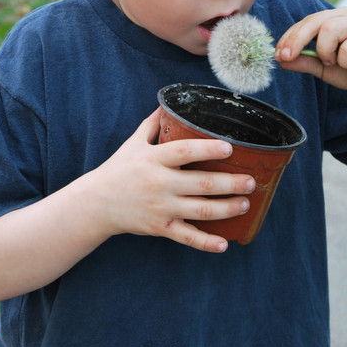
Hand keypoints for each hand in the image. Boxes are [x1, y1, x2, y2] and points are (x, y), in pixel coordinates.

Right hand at [89, 108, 255, 252]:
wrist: (96, 204)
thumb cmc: (118, 170)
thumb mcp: (133, 143)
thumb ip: (153, 124)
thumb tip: (168, 103)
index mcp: (153, 159)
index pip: (184, 151)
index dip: (208, 149)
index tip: (229, 148)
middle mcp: (159, 183)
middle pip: (201, 183)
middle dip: (230, 183)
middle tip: (250, 182)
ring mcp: (160, 208)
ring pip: (201, 210)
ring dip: (227, 208)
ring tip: (244, 203)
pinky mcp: (160, 228)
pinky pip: (187, 237)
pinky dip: (206, 242)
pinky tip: (224, 243)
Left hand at [274, 7, 346, 97]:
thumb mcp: (321, 69)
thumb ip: (303, 61)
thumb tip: (280, 59)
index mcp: (331, 19)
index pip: (305, 23)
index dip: (289, 37)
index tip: (277, 54)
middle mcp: (345, 16)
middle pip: (314, 21)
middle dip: (296, 40)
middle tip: (287, 57)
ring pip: (330, 29)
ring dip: (325, 51)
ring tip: (332, 63)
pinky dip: (345, 61)